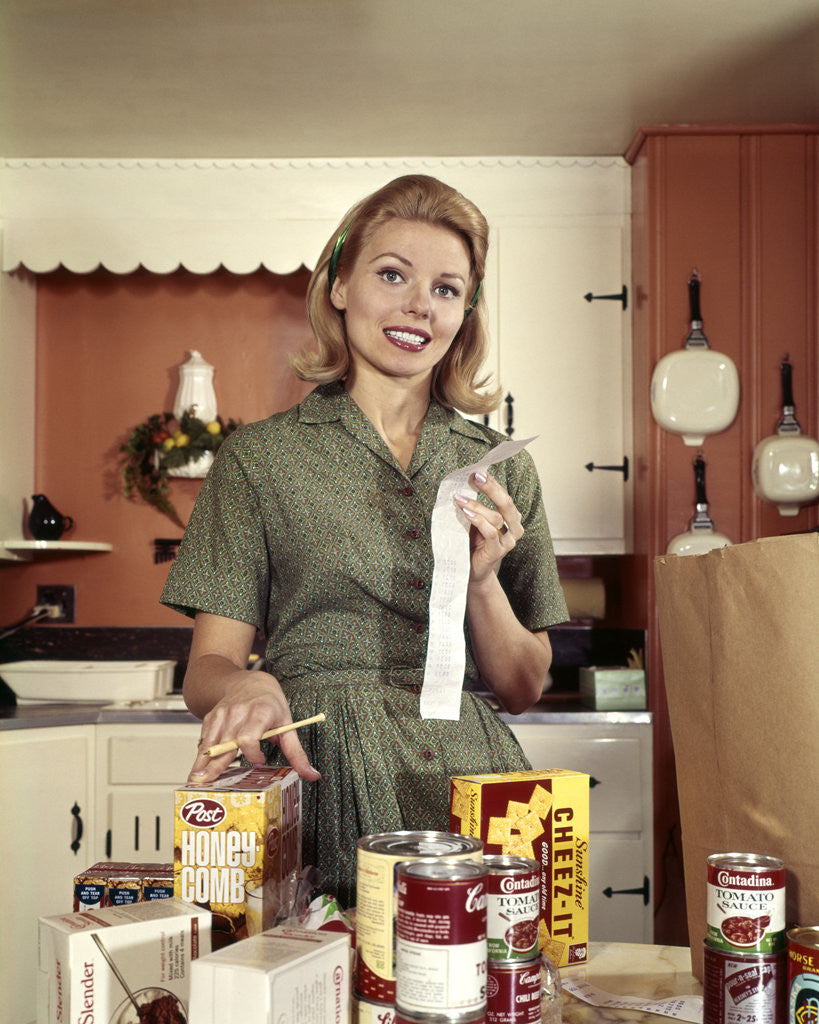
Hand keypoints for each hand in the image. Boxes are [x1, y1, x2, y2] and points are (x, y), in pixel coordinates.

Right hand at [186, 668, 320, 785]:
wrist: (250, 681)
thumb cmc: (269, 703)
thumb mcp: (287, 724)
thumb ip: (296, 752)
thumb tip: (311, 775)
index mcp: (259, 713)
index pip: (249, 736)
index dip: (252, 752)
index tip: (259, 761)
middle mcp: (238, 713)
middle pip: (225, 742)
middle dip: (214, 763)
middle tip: (203, 782)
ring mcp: (222, 715)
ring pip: (211, 742)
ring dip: (202, 762)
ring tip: (195, 780)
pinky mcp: (211, 718)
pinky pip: (205, 739)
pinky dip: (201, 754)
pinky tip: (198, 769)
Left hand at [453, 471, 522, 583]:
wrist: (469, 570)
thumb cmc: (472, 542)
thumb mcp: (474, 520)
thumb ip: (475, 506)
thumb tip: (464, 483)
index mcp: (511, 518)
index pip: (504, 496)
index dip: (493, 483)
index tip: (477, 473)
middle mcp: (514, 528)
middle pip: (506, 504)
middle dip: (491, 489)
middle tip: (476, 478)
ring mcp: (507, 541)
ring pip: (497, 518)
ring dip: (477, 506)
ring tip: (460, 499)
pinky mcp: (497, 551)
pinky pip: (491, 533)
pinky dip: (479, 521)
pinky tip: (466, 514)